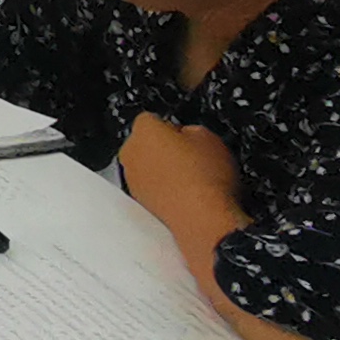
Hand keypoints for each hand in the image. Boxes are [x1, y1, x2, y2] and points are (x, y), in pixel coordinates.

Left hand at [117, 114, 243, 244]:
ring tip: (190, 181)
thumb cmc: (206, 179)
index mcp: (143, 130)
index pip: (153, 119)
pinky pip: (149, 187)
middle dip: (163, 148)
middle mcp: (130, 153)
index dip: (174, 128)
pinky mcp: (138, 201)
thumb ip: (191, 130)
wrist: (203, 220)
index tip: (188, 138)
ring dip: (161, 170)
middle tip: (190, 159)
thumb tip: (185, 136)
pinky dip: (162, 189)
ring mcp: (131, 179)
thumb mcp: (210, 138)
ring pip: (145, 166)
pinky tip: (183, 196)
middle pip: (145, 143)